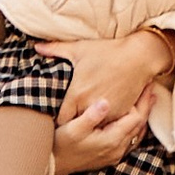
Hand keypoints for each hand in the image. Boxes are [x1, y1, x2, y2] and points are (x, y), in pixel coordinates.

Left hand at [50, 26, 172, 124]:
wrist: (138, 56)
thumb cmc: (106, 52)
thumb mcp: (79, 49)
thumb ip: (55, 49)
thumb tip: (36, 46)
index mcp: (76, 94)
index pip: (60, 119)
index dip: (56, 121)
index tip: (55, 118)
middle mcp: (90, 106)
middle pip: (75, 125)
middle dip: (72, 124)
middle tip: (67, 123)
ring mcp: (107, 112)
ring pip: (93, 128)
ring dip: (89, 125)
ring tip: (83, 124)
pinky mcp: (121, 113)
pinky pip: (109, 124)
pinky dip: (104, 122)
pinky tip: (101, 118)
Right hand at [53, 89, 148, 172]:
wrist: (52, 165)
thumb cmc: (60, 144)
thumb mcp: (72, 128)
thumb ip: (90, 116)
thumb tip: (106, 102)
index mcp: (112, 139)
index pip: (136, 118)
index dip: (143, 101)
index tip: (146, 84)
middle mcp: (117, 149)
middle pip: (140, 125)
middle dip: (146, 106)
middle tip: (151, 88)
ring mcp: (115, 154)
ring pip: (137, 133)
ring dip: (142, 116)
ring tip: (147, 100)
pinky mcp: (110, 156)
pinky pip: (130, 140)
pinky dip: (135, 127)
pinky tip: (135, 119)